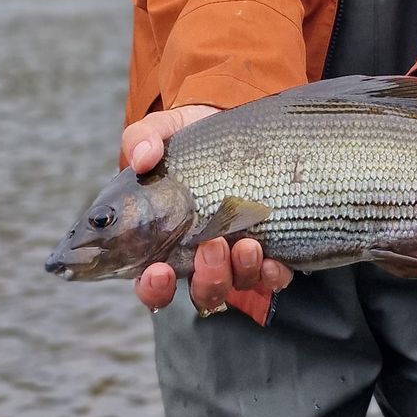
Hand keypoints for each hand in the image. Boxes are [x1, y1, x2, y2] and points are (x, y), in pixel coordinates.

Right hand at [121, 105, 293, 315]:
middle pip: (201, 291)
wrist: (235, 125)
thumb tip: (141, 157)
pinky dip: (273, 275)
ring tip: (246, 244)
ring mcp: (237, 256)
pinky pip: (273, 277)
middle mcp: (201, 257)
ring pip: (237, 284)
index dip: (154, 288)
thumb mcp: (162, 131)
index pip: (153, 283)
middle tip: (211, 245)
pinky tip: (274, 261)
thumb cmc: (191, 141)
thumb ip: (142, 140)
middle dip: (208, 278)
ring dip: (241, 272)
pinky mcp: (271, 247)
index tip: (159, 271)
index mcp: (165, 242)